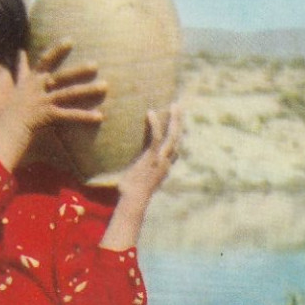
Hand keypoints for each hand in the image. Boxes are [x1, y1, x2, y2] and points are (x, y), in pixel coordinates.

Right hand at [0, 42, 106, 169]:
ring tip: (104, 86)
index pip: (45, 61)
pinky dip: (85, 116)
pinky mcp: (47, 117)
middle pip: (61, 76)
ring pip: (68, 93)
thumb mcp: (17, 87)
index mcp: (31, 81)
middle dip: (79, 70)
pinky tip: (99, 116)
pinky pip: (69, 116)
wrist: (4, 133)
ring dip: (87, 90)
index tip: (70, 40)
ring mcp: (42, 102)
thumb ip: (22, 69)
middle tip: (95, 65)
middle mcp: (37, 89)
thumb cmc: (11, 112)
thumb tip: (21, 51)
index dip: (57, 50)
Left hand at [100, 103, 182, 250]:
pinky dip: (155, 124)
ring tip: (174, 104)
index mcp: (164, 167)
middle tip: (178, 106)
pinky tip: (151, 113)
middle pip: (178, 138)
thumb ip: (136, 172)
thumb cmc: (130, 193)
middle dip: (179, 122)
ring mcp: (161, 159)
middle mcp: (166, 162)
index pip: (175, 150)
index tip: (178, 126)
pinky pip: (157, 137)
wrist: (132, 200)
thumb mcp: (137, 181)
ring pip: (173, 135)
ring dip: (175, 119)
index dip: (177, 137)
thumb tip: (125, 171)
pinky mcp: (152, 158)